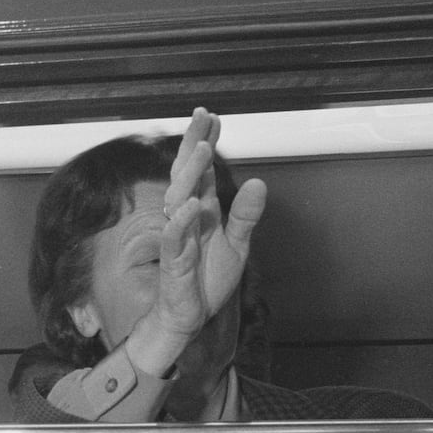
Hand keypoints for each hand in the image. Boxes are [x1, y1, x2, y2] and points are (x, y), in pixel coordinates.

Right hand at [136, 108, 266, 368]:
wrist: (191, 316)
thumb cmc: (208, 278)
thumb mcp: (237, 244)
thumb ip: (246, 215)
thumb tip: (258, 182)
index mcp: (202, 210)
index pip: (202, 169)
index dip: (205, 142)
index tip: (213, 116)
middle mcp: (187, 217)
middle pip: (187, 173)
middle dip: (194, 144)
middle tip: (203, 116)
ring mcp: (179, 237)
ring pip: (179, 198)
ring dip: (190, 174)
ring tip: (204, 149)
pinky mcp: (175, 262)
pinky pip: (174, 238)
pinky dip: (180, 222)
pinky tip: (190, 205)